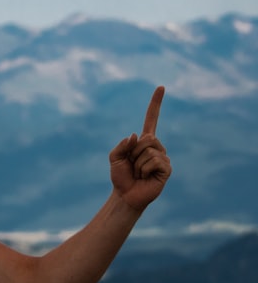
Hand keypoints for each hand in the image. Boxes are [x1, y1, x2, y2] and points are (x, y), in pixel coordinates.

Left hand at [109, 86, 171, 211]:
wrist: (125, 196)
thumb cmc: (120, 177)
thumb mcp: (114, 158)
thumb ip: (121, 145)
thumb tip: (136, 135)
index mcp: (144, 142)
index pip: (151, 119)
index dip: (155, 104)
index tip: (160, 87)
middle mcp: (156, 147)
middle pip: (146, 138)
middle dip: (134, 152)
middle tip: (132, 166)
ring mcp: (163, 157)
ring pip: (148, 151)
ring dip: (137, 163)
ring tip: (138, 173)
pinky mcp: (167, 169)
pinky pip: (153, 161)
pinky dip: (144, 169)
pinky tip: (145, 177)